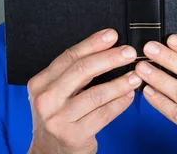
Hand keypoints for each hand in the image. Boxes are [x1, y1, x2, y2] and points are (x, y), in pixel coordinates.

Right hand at [27, 28, 141, 153]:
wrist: (48, 153)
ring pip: (96, 94)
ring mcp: (58, 119)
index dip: (93, 43)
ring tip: (136, 76)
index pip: (69, 57)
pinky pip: (103, 114)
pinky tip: (129, 96)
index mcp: (40, 83)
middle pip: (82, 71)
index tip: (112, 35)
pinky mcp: (73, 136)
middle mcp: (45, 99)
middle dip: (110, 58)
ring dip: (120, 83)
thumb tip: (107, 48)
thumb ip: (74, 74)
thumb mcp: (55, 93)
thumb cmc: (58, 117)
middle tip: (129, 53)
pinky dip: (119, 103)